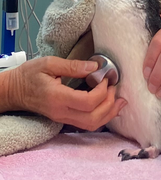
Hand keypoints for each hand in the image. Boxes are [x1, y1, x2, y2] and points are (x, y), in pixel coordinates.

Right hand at [7, 57, 126, 130]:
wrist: (14, 90)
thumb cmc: (29, 75)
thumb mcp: (49, 63)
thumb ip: (73, 66)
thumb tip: (95, 67)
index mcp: (57, 97)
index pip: (87, 102)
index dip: (102, 92)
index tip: (106, 78)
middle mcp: (61, 112)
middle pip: (93, 118)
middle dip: (110, 104)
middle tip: (114, 88)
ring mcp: (63, 117)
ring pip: (92, 125)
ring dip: (109, 113)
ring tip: (119, 100)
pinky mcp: (65, 118)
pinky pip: (87, 124)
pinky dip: (102, 117)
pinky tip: (110, 106)